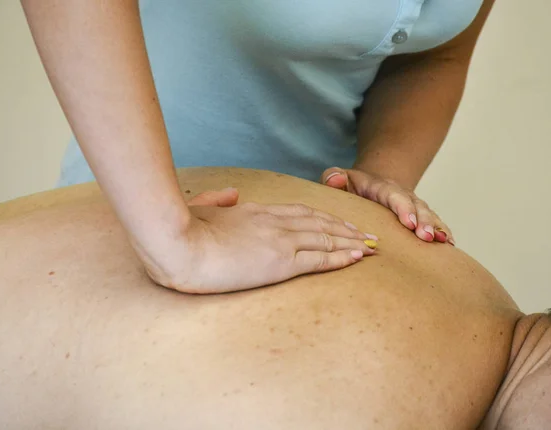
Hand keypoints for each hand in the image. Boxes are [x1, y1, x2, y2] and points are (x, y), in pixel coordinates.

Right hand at [134, 188, 377, 293]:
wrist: (178, 246)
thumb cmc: (182, 231)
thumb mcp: (200, 209)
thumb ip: (219, 200)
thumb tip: (232, 193)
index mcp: (256, 212)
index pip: (299, 212)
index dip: (323, 217)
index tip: (339, 222)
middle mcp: (273, 222)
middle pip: (319, 222)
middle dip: (346, 227)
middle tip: (367, 232)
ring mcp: (279, 240)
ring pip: (325, 237)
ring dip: (351, 241)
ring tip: (371, 245)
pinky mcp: (280, 262)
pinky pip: (319, 258)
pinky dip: (341, 256)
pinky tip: (357, 257)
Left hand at [321, 167, 453, 244]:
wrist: (371, 182)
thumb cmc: (351, 185)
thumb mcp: (339, 178)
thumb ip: (333, 177)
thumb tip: (335, 180)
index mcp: (381, 187)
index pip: (393, 195)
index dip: (403, 208)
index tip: (409, 222)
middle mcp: (401, 195)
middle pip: (416, 206)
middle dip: (423, 221)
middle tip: (426, 236)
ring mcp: (412, 206)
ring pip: (428, 214)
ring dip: (436, 227)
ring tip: (443, 242)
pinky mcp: (418, 216)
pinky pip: (433, 222)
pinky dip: (442, 231)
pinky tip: (450, 244)